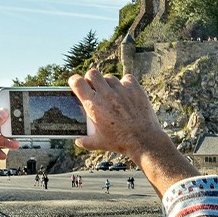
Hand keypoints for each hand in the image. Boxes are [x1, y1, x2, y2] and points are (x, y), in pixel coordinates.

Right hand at [67, 69, 197, 195]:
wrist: (143, 140)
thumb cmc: (120, 142)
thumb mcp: (99, 143)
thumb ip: (85, 141)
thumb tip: (78, 141)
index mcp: (93, 105)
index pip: (77, 82)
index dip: (74, 80)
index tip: (76, 83)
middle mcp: (105, 94)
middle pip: (92, 73)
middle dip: (91, 79)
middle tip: (95, 88)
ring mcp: (121, 90)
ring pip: (109, 77)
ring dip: (108, 83)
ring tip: (112, 94)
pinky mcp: (135, 89)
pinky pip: (127, 78)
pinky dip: (125, 83)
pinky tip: (126, 92)